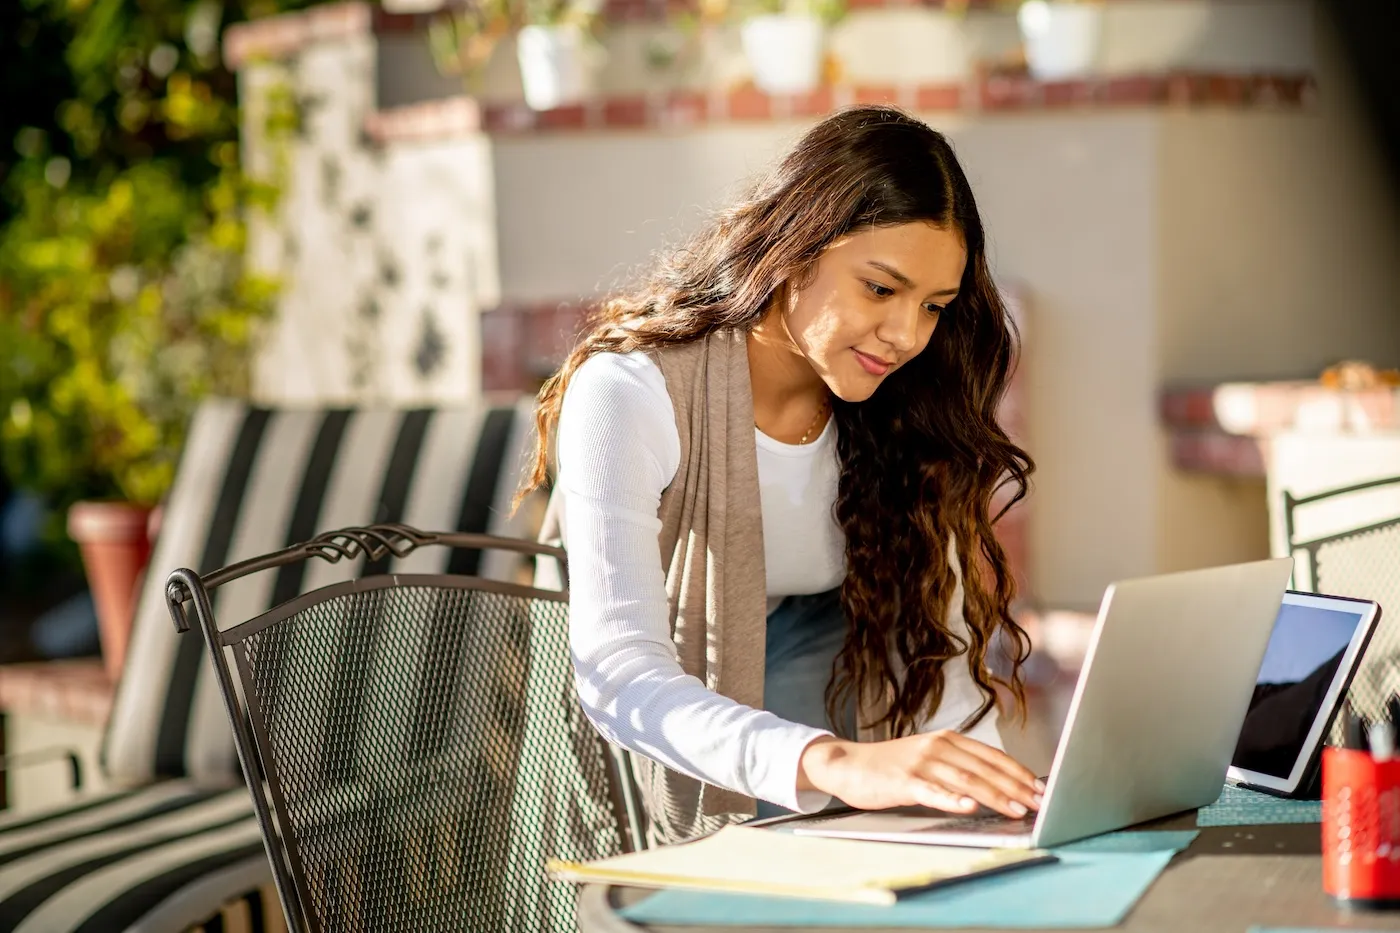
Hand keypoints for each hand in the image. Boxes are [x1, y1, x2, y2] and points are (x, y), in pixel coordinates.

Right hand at [796, 731, 1043, 817]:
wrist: (849, 764)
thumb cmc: (892, 767)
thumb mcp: (929, 758)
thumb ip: (959, 767)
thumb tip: (997, 785)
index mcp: (948, 740)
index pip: (992, 757)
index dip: (1019, 772)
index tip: (1040, 789)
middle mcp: (937, 748)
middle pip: (984, 770)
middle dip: (1015, 788)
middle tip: (1038, 804)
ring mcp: (920, 764)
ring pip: (966, 781)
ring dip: (995, 796)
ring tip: (1016, 810)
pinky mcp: (903, 782)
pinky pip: (933, 792)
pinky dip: (953, 800)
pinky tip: (970, 807)